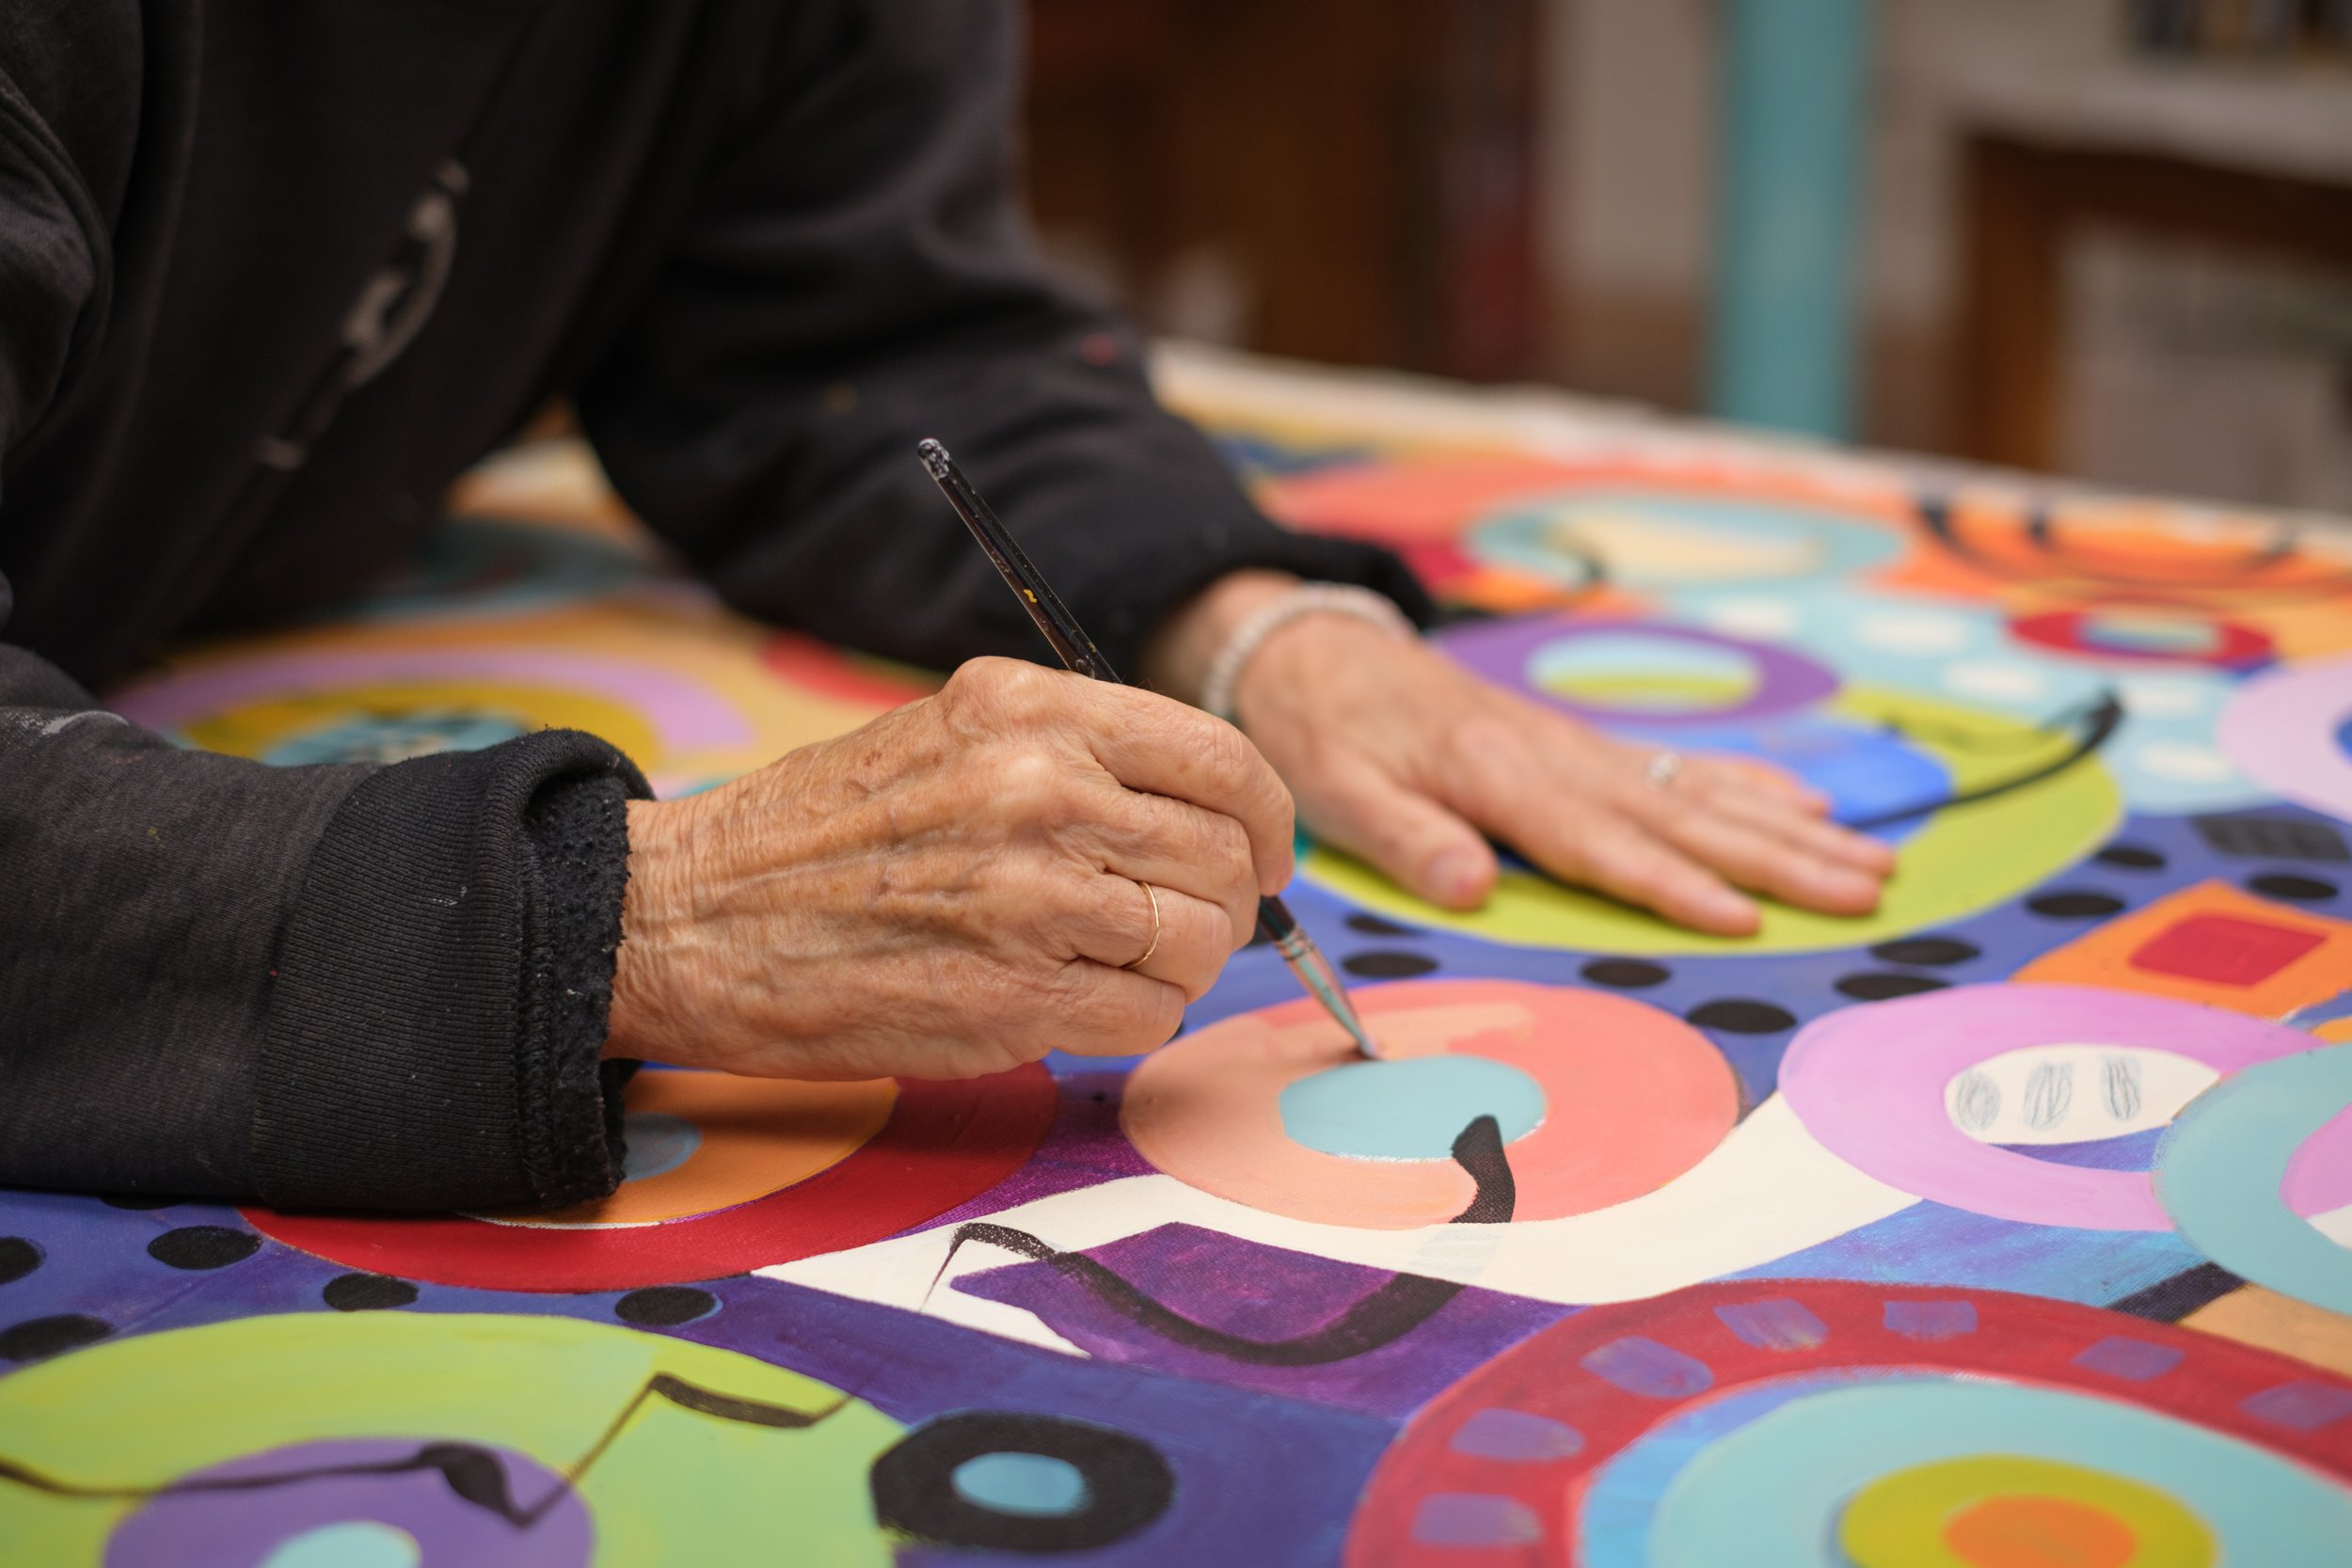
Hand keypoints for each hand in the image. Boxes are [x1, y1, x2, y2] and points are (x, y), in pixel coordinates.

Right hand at [606, 658, 1292, 1077]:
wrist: (691, 916)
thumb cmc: (819, 833)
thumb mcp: (951, 735)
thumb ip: (1077, 756)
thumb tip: (1207, 811)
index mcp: (1031, 712)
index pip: (1222, 758)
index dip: (1265, 817)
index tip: (1261, 851)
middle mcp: (1041, 791)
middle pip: (1225, 857)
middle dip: (1228, 901)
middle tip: (1183, 921)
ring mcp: (1031, 899)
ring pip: (1199, 942)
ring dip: (1177, 965)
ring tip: (1110, 963)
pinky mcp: (1014, 1001)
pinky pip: (1147, 1017)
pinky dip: (1131, 1020)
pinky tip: (1072, 1003)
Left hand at [1144, 573, 1893, 934]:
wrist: (1320, 651)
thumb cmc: (1328, 729)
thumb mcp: (1339, 789)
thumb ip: (1408, 839)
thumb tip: (1473, 889)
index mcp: (1502, 777)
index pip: (1602, 842)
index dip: (1673, 884)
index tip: (1743, 918)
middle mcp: (1561, 759)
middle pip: (1685, 816)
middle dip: (1779, 856)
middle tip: (1866, 887)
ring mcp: (1581, 750)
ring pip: (1703, 791)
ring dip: (1790, 827)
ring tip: (1873, 856)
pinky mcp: (1583, 748)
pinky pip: (1684, 766)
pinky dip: (1753, 784)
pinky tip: (1811, 802)